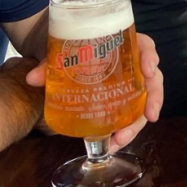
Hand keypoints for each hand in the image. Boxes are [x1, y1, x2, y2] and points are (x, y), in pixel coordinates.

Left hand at [25, 33, 164, 150]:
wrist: (60, 55)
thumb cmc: (69, 47)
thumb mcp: (60, 50)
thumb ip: (49, 63)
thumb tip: (32, 78)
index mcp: (124, 44)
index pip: (145, 46)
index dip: (150, 57)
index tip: (148, 70)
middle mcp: (131, 64)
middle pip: (153, 79)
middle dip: (153, 98)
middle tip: (149, 115)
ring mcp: (127, 83)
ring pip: (144, 101)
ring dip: (137, 122)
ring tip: (121, 139)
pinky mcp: (119, 100)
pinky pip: (129, 114)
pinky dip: (125, 129)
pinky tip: (113, 142)